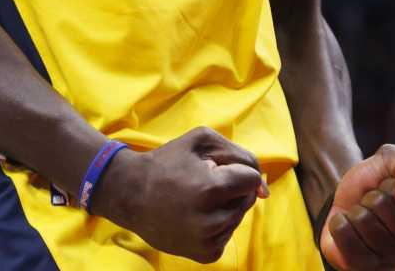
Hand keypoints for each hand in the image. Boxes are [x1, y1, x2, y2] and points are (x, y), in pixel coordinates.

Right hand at [89, 127, 268, 263]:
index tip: (214, 168)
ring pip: (238, 216)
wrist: (131, 195)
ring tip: (195, 199)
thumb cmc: (168, 162)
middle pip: (246, 199)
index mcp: (211, 188)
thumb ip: (240, 155)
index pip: (251, 178)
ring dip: (224, 205)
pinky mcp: (205, 255)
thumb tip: (263, 191)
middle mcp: (211, 220)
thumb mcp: (201, 140)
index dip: (235, 169)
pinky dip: (217, 223)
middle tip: (200, 183)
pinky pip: (228, 234)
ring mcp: (208, 241)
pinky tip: (195, 216)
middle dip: (231, 188)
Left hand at [320, 144, 394, 270]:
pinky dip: (339, 224)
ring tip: (364, 214)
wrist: (349, 198)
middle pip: (383, 206)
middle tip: (374, 202)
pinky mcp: (367, 269)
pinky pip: (345, 239)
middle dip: (371, 196)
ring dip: (356, 210)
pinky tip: (348, 226)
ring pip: (363, 222)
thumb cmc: (378, 179)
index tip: (390, 187)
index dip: (390, 184)